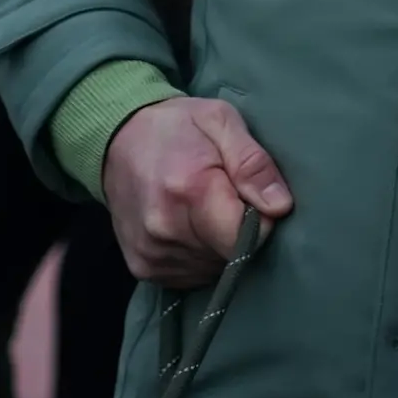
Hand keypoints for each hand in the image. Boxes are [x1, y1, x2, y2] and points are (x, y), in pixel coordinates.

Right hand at [102, 96, 293, 287]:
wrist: (117, 140)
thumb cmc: (178, 126)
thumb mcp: (222, 121)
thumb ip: (253, 164)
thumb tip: (280, 206)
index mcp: (189, 190)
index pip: (245, 236)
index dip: (261, 220)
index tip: (253, 197)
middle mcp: (165, 229)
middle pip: (230, 255)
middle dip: (239, 231)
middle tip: (228, 197)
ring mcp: (151, 253)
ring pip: (213, 269)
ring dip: (219, 245)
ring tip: (206, 209)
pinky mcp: (142, 268)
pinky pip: (191, 276)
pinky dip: (200, 256)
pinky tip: (192, 226)